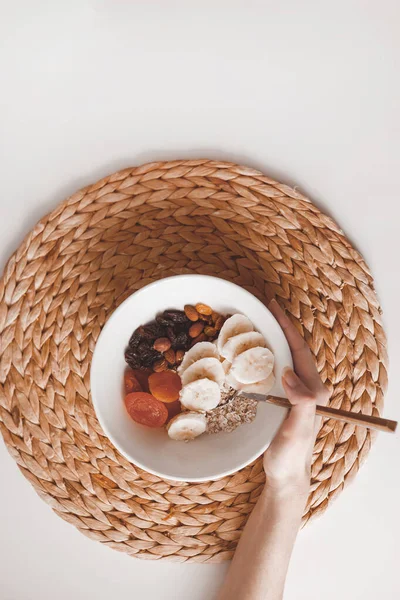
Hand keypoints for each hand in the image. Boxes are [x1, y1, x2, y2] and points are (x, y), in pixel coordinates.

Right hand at [263, 299, 328, 494]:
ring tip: (256, 324)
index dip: (287, 328)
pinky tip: (252, 354)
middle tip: (263, 309)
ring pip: (285, 358)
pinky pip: (276, 370)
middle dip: (280, 327)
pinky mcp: (285, 400)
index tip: (273, 309)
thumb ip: (300, 402)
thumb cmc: (290, 456)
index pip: (299, 351)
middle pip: (294, 350)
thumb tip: (289, 374)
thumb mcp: (296, 430)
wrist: (286, 476)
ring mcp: (296, 394)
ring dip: (273, 340)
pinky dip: (265, 356)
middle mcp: (307, 389)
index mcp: (313, 392)